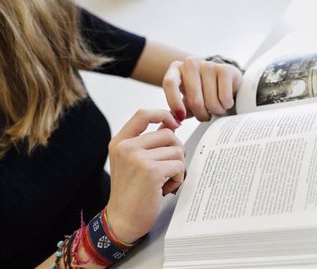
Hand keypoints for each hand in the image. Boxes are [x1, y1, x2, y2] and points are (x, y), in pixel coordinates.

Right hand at [106, 109, 184, 243]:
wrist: (122, 221)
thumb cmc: (132, 192)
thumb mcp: (133, 161)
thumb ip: (149, 142)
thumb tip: (171, 122)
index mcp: (120, 142)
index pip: (143, 114)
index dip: (164, 114)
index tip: (175, 123)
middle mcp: (126, 147)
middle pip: (168, 134)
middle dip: (176, 151)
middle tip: (169, 169)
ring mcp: (138, 158)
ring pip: (177, 150)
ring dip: (178, 167)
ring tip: (165, 181)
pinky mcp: (151, 171)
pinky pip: (179, 165)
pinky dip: (178, 178)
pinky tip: (166, 189)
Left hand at [163, 57, 242, 122]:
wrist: (224, 80)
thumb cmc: (201, 91)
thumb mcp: (186, 99)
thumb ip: (178, 109)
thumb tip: (171, 121)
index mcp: (176, 69)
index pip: (170, 83)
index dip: (174, 102)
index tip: (180, 117)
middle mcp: (191, 64)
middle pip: (193, 99)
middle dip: (201, 114)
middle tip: (205, 117)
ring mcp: (209, 65)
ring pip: (210, 102)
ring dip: (215, 111)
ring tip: (216, 107)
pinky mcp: (225, 69)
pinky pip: (224, 97)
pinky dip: (226, 105)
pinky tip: (225, 101)